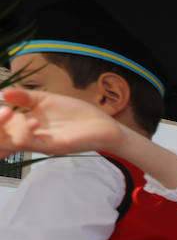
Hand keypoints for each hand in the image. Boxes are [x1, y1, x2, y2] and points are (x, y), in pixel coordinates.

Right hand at [0, 88, 124, 155]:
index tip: (0, 106)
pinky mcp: (53, 146)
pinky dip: (26, 133)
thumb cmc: (76, 114)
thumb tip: (3, 93)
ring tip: (9, 112)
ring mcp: (40, 143)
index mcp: (24, 125)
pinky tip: (32, 121)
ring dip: (4, 128)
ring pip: (10, 142)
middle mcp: (29, 136)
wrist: (103, 125)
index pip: (0, 127)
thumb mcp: (46, 100)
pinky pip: (32, 144)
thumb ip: (25, 97)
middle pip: (0, 138)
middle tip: (3, 110)